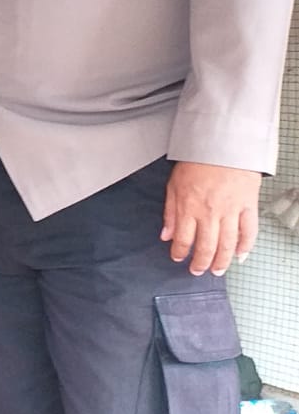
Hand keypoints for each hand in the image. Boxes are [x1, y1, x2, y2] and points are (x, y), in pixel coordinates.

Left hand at [161, 161, 260, 275]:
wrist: (222, 143)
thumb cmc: (197, 160)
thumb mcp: (174, 184)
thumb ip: (170, 212)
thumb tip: (166, 235)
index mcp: (189, 207)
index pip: (183, 240)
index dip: (179, 253)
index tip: (178, 258)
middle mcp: (209, 213)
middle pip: (206, 248)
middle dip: (200, 264)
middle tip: (198, 270)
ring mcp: (230, 211)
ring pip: (227, 245)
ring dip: (222, 262)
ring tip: (217, 270)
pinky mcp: (247, 206)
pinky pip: (248, 232)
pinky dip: (245, 246)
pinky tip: (240, 255)